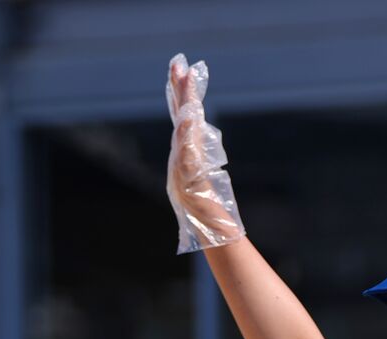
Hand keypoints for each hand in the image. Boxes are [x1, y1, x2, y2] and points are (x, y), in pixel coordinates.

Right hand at [165, 53, 244, 252]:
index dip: (183, 92)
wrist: (208, 227)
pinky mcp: (189, 176)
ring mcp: (184, 162)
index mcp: (189, 148)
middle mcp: (183, 152)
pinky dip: (187, 136)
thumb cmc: (209, 203)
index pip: (186, 114)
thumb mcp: (206, 174)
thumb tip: (205, 145)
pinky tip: (188, 120)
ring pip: (183, 128)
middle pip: (181, 114)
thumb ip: (204, 158)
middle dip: (179, 89)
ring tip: (183, 82)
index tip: (182, 67)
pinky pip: (188, 152)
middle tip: (177, 64)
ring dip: (184, 105)